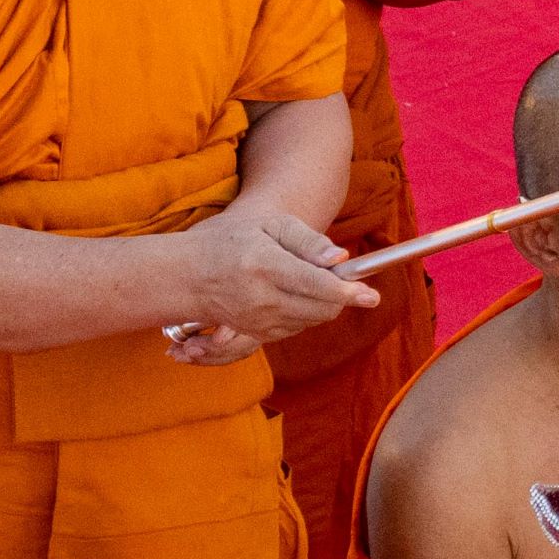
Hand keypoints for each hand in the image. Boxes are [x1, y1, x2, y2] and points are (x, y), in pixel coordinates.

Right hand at [157, 205, 374, 355]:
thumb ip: (308, 240)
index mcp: (266, 266)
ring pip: (312, 320)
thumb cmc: (231, 239)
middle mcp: (262, 299)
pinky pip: (297, 328)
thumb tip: (341, 258)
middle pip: (322, 309)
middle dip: (343, 297)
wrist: (186, 274)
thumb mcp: (270, 224)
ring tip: (311, 279)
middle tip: (345, 277)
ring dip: (325, 304)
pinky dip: (307, 312)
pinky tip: (296, 293)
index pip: (318, 286)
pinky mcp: (255, 334)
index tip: (373, 295)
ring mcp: (257, 321)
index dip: (349, 292)